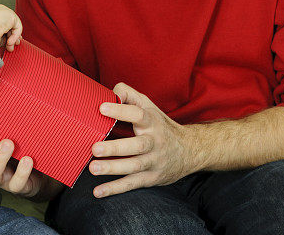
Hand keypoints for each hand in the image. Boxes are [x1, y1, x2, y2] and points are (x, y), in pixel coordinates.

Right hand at [0, 103, 55, 198]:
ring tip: (9, 143)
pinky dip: (21, 173)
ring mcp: (2, 176)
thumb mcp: (12, 116)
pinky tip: (28, 159)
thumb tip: (14, 54)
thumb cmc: (22, 134)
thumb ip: (7, 95)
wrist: (46, 164)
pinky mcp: (19, 186)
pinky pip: (17, 185)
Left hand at [88, 82, 196, 197]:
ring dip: (113, 168)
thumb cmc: (160, 126)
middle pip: (137, 146)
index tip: (102, 108)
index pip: (138, 115)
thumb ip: (130, 96)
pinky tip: (98, 191)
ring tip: (93, 168)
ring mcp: (153, 162)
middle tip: (95, 148)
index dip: (121, 111)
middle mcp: (155, 142)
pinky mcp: (151, 178)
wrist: (190, 151)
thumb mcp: (149, 107)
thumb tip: (111, 92)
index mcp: (152, 122)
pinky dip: (115, 189)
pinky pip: (132, 184)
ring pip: (134, 167)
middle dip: (116, 148)